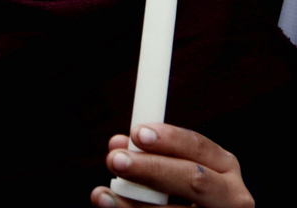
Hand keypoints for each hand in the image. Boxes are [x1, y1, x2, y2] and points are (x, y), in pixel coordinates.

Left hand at [91, 124, 253, 207]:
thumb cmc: (181, 195)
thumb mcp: (174, 170)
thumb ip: (149, 156)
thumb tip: (118, 144)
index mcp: (223, 168)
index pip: (198, 146)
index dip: (168, 138)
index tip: (137, 134)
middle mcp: (230, 196)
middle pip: (194, 179)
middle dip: (151, 169)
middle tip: (115, 161)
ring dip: (132, 204)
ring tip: (102, 196)